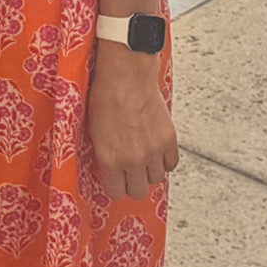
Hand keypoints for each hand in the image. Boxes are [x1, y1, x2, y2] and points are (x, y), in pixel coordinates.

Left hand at [88, 42, 178, 197]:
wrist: (127, 74)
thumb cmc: (106, 95)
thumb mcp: (94, 130)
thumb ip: (104, 155)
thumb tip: (110, 169)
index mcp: (110, 159)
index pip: (116, 192)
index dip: (116, 185)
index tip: (117, 178)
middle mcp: (133, 159)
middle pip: (138, 190)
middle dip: (133, 181)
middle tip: (130, 170)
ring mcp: (153, 150)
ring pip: (156, 178)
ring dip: (150, 170)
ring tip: (143, 157)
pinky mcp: (169, 139)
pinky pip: (171, 163)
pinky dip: (165, 160)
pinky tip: (156, 150)